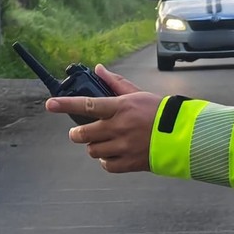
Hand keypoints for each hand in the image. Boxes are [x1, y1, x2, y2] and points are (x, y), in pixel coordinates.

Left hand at [45, 65, 162, 172]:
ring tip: (104, 143)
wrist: (182, 135)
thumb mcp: (138, 94)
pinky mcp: (129, 162)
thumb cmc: (160, 113)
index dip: (66, 104)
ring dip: (95, 146)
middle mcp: (120, 127)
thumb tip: (98, 69)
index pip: (88, 104)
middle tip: (80, 133)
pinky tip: (113, 153)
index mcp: (121, 108)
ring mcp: (124, 146)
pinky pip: (106, 164)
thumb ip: (115, 83)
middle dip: (78, 134)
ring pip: (92, 150)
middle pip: (83, 134)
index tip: (50, 104)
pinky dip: (106, 160)